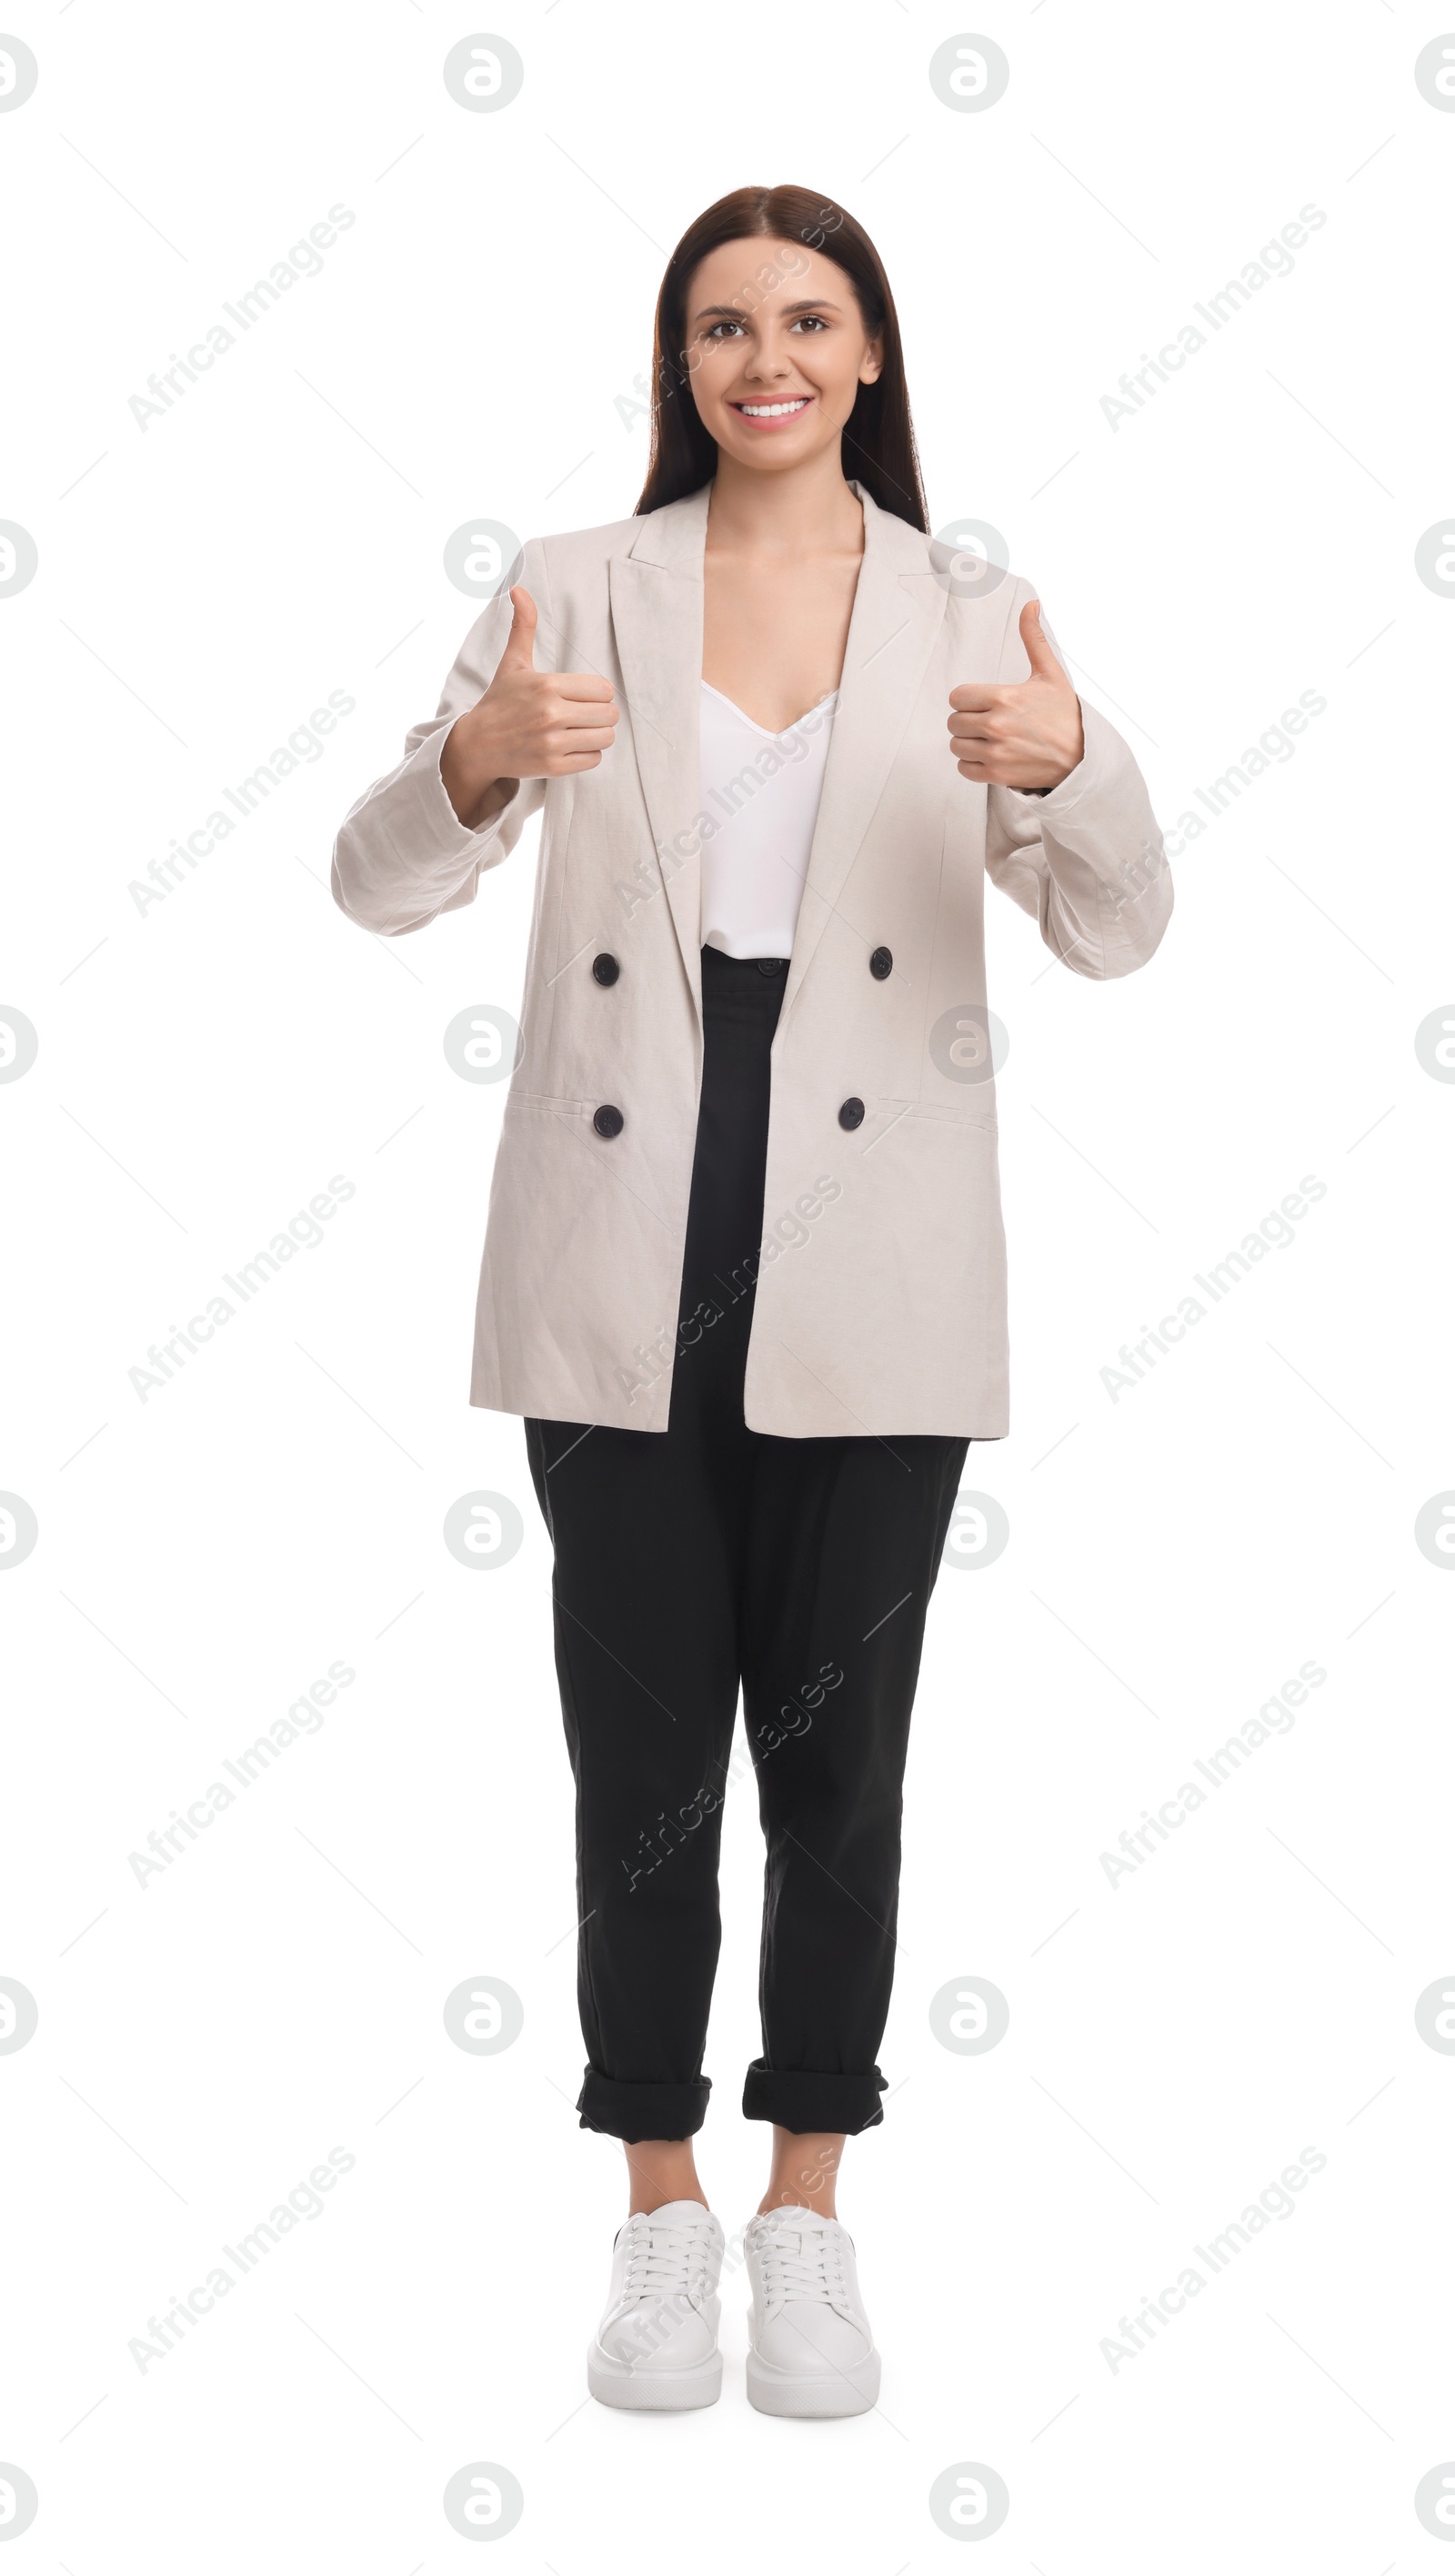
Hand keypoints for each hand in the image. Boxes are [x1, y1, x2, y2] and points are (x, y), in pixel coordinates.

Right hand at [440, 585, 619, 826]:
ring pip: (605, 738)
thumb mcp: (513, 663)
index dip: (598, 693)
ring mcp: (551, 742)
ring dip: (597, 735)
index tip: (583, 697)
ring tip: (580, 731)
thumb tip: (518, 588)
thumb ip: (524, 626)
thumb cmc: (499, 702)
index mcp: (546, 684)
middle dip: (601, 715)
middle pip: (609, 714)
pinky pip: (594, 759)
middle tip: (584, 715)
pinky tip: (571, 747)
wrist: (476, 745)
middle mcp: (550, 713)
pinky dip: (588, 755)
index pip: (604, 689)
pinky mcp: (553, 766)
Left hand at [947, 599, 1083, 790]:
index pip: (957, 697)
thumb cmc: (1065, 714)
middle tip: (987, 722)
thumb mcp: (1050, 673)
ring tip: (989, 739)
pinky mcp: (996, 774)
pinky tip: (989, 756)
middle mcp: (996, 725)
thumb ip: (1033, 638)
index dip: (967, 699)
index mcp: (1004, 697)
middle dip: (967, 720)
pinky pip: (963, 768)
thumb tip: (1032, 604)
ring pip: (956, 745)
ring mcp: (995, 752)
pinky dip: (971, 764)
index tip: (982, 703)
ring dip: (967, 743)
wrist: (1081, 758)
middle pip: (953, 721)